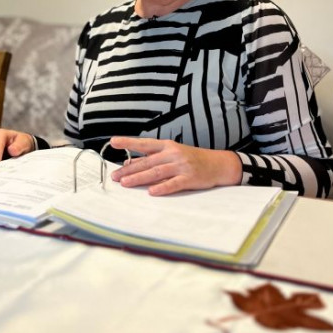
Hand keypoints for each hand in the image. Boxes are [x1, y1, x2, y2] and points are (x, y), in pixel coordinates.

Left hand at [109, 136, 241, 195]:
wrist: (219, 164)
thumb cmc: (192, 159)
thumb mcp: (173, 154)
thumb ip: (154, 158)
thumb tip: (130, 163)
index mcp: (167, 145)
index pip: (144, 143)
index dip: (128, 142)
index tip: (113, 141)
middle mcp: (173, 153)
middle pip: (147, 161)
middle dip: (129, 169)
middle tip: (115, 176)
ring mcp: (182, 166)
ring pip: (156, 172)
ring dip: (139, 178)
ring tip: (125, 183)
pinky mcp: (190, 178)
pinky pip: (173, 184)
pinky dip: (162, 188)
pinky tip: (151, 192)